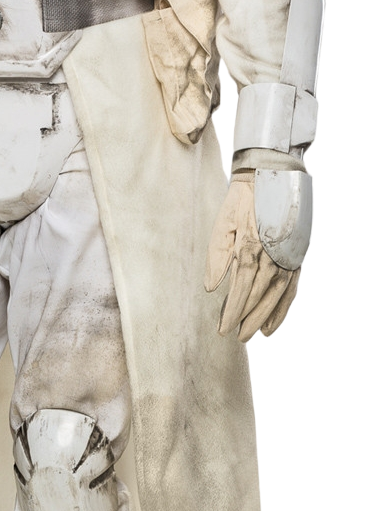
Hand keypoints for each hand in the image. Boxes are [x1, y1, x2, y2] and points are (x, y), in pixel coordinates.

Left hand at [204, 172, 299, 341]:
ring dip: (266, 317)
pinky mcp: (297, 254)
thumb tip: (212, 288)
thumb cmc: (241, 199)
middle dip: (248, 318)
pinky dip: (283, 306)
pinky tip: (274, 321)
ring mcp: (288, 255)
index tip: (223, 329)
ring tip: (256, 334)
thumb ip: (218, 256)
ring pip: (278, 294)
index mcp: (251, 245)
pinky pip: (292, 287)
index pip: (241, 287)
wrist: (272, 173)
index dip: (233, 311)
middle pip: (261, 295)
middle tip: (238, 337)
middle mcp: (273, 253)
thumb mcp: (223, 222)